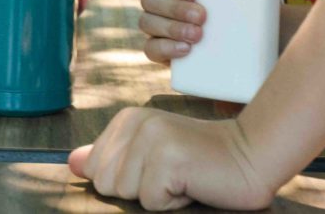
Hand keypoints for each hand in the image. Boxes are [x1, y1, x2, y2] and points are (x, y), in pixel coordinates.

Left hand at [68, 110, 275, 209]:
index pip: (96, 171)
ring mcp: (151, 139)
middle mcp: (134, 123)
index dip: (130, 182)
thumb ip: (110, 158)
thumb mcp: (150, 157)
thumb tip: (71, 164)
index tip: (160, 171)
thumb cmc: (200, 163)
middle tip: (173, 177)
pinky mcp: (168, 159)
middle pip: (105, 183)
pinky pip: (151, 202)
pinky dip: (175, 204)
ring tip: (183, 179)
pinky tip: (194, 185)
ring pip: (126, 193)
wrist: (252, 157)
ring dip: (158, 198)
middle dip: (139, 192)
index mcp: (126, 120)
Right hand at [139, 0, 204, 63]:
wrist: (263, 31)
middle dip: (173, 8)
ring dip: (170, 28)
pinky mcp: (165, 49)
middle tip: (202, 16)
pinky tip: (184, 50)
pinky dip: (164, 49)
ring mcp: (159, 24)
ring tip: (198, 36)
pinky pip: (151, 49)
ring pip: (147, 22)